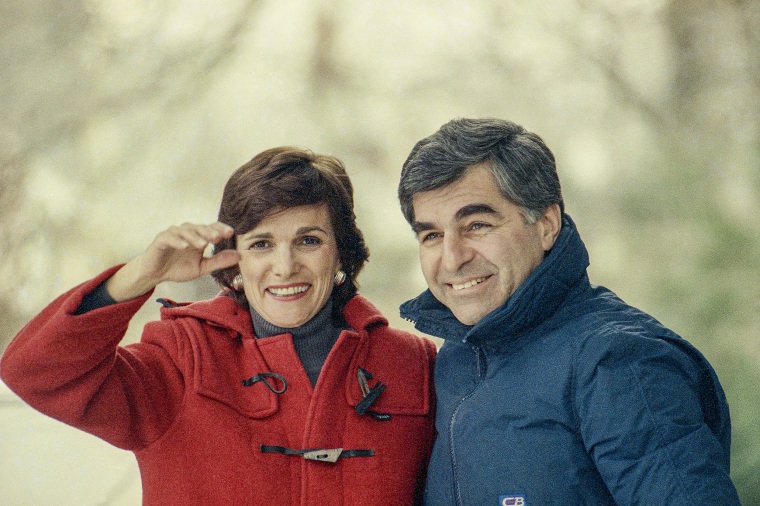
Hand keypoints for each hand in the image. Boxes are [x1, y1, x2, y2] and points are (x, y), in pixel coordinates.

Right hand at [105, 222, 240, 301]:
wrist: (155, 274)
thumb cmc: (178, 268)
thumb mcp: (202, 268)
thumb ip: (219, 261)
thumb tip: (240, 256)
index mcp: (199, 237)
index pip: (212, 228)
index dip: (221, 229)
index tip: (231, 233)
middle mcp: (188, 232)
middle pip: (200, 228)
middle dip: (210, 232)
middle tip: (218, 238)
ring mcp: (174, 234)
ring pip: (186, 231)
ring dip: (195, 236)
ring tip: (203, 244)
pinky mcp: (161, 239)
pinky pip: (169, 238)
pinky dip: (177, 241)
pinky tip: (184, 246)